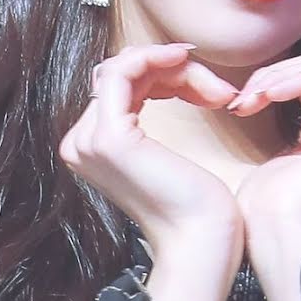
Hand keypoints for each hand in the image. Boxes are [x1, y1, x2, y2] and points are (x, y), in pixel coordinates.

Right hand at [57, 42, 243, 258]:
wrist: (201, 243)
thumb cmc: (197, 208)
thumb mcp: (170, 151)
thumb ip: (153, 116)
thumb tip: (169, 71)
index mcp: (92, 146)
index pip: (122, 85)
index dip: (166, 74)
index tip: (211, 86)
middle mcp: (81, 142)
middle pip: (124, 74)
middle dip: (175, 71)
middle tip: (219, 91)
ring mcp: (90, 139)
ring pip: (126, 68)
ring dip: (175, 68)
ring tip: (216, 92)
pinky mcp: (109, 137)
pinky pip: (123, 71)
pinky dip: (154, 57)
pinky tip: (185, 60)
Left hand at [228, 52, 300, 238]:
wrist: (279, 230)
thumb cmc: (269, 204)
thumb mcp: (280, 148)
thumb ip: (292, 113)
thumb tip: (277, 80)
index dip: (274, 80)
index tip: (240, 102)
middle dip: (275, 76)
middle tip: (244, 99)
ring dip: (279, 78)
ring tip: (252, 100)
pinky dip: (296, 81)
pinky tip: (270, 96)